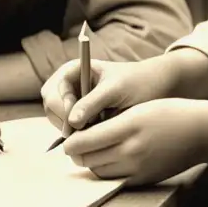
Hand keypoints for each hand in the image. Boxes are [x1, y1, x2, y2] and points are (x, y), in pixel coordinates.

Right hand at [41, 54, 181, 135]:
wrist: (156, 89)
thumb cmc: (137, 82)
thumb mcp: (116, 90)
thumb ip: (93, 103)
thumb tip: (72, 123)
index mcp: (73, 70)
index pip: (53, 92)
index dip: (63, 109)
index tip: (77, 125)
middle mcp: (69, 86)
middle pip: (51, 108)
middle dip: (64, 122)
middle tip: (86, 133)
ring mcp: (74, 103)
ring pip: (59, 122)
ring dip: (73, 131)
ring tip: (97, 131)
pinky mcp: (82, 119)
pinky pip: (71, 131)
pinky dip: (80, 136)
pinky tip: (99, 135)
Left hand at [62, 99, 204, 184]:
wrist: (201, 132)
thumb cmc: (170, 113)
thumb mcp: (137, 110)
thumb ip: (110, 123)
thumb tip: (83, 136)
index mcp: (128, 127)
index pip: (85, 141)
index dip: (71, 142)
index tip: (68, 139)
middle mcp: (131, 150)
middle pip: (88, 159)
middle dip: (78, 154)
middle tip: (75, 146)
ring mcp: (138, 168)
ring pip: (99, 172)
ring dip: (91, 163)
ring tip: (93, 152)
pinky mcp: (144, 180)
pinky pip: (115, 180)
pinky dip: (107, 172)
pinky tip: (110, 160)